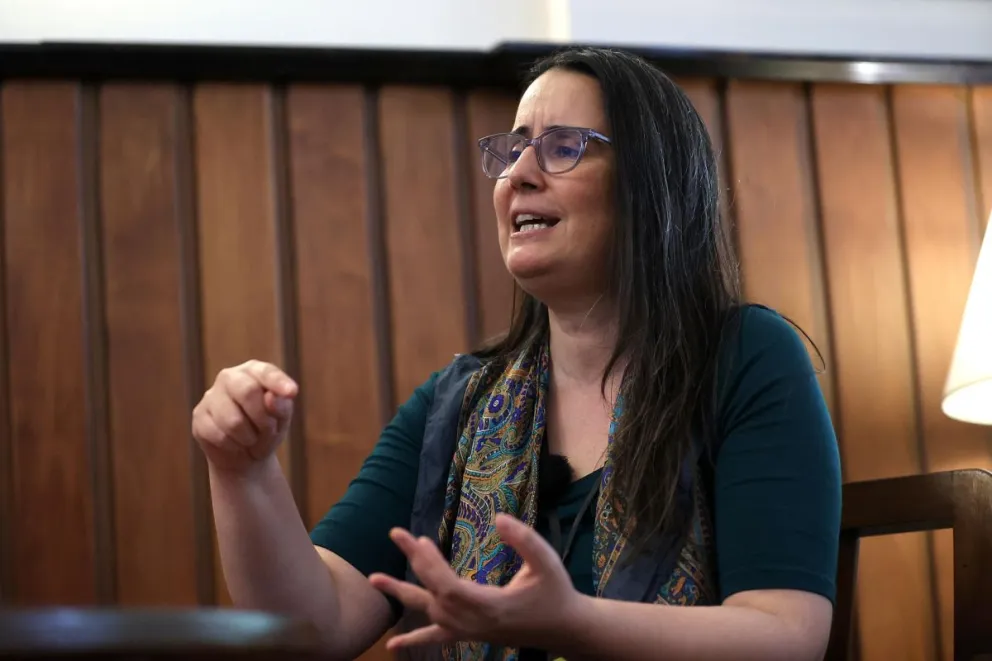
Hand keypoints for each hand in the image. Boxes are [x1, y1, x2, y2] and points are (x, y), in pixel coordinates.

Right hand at [191, 360, 297, 473]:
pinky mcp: (199, 417)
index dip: (278, 382)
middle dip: (262, 418)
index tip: (292, 393)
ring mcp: (210, 396)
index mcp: (254, 371)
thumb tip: (271, 398)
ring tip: (251, 439)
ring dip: (249, 437)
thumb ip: (281, 406)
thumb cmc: (267, 429)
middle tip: (268, 430)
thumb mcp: (282, 419)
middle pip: (247, 391)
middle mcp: (230, 377)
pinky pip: (219, 436)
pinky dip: (234, 446)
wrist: (245, 456)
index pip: (266, 372)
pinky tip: (235, 444)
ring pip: (233, 420)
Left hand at [368, 513, 582, 652]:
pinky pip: (437, 638)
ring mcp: (469, 631)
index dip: (430, 563)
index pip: (447, 585)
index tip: (421, 538)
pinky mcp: (470, 633)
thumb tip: (500, 519)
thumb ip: (524, 539)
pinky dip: (414, 640)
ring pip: (428, 612)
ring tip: (374, 579)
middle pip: (433, 593)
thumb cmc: (556, 592)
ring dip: (402, 594)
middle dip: (414, 562)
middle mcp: (473, 622)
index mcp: (489, 605)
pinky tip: (391, 647)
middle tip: (396, 534)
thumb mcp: (547, 561)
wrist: (564, 628)